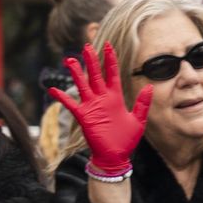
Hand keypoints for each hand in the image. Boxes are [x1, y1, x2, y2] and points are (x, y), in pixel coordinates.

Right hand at [49, 43, 152, 180]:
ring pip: (83, 85)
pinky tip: (53, 89)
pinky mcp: (83, 117)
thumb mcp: (138, 120)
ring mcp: (92, 106)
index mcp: (116, 97)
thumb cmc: (127, 139)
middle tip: (86, 46)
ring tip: (70, 60)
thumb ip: (143, 103)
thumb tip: (150, 86)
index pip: (112, 74)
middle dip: (92, 61)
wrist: (115, 156)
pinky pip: (71, 105)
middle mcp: (102, 99)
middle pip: (96, 75)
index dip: (110, 60)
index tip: (108, 45)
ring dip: (77, 73)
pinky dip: (62, 97)